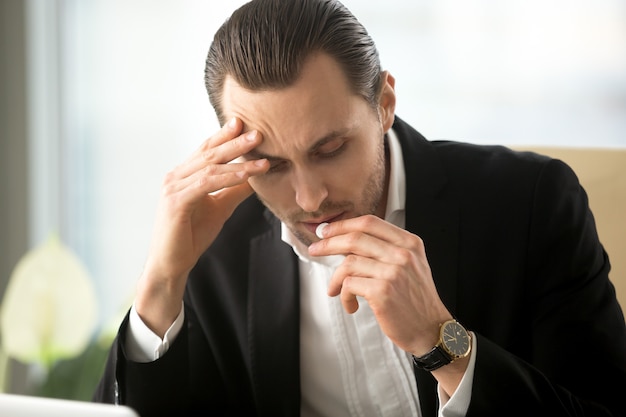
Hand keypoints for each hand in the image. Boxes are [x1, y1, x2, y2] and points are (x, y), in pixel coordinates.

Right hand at [135, 118, 268, 335]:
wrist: (172, 263)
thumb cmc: (191, 236)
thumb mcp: (219, 207)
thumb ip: (234, 190)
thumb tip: (256, 176)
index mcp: (184, 175)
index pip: (207, 150)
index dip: (225, 136)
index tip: (245, 124)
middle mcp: (176, 176)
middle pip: (210, 153)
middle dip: (235, 141)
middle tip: (258, 132)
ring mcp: (174, 187)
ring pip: (210, 167)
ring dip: (237, 159)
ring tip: (260, 153)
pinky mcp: (176, 201)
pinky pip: (207, 184)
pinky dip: (229, 177)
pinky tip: (247, 174)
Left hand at [308, 215, 451, 356]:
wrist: (430, 330)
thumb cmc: (415, 299)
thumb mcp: (410, 265)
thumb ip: (386, 249)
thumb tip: (347, 241)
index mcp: (409, 243)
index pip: (370, 222)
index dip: (343, 225)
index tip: (327, 231)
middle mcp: (403, 254)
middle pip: (355, 238)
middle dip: (329, 244)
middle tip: (315, 250)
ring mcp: (393, 272)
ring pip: (348, 263)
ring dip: (335, 278)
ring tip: (335, 290)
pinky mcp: (382, 292)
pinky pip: (349, 285)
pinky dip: (344, 296)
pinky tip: (351, 305)